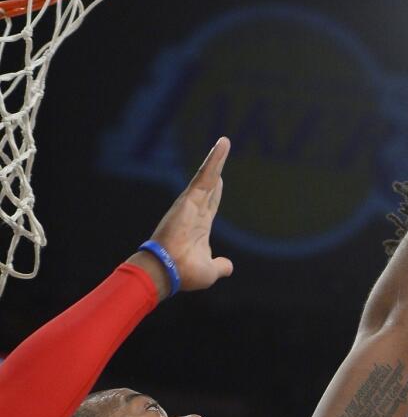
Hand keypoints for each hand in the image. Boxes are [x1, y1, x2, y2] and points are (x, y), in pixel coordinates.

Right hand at [149, 137, 233, 291]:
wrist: (169, 272)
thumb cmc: (184, 274)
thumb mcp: (210, 271)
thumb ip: (220, 266)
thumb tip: (228, 266)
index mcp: (199, 227)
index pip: (210, 204)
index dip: (216, 192)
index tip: (220, 181)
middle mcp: (194, 212)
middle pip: (209, 186)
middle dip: (215, 170)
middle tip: (221, 151)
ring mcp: (191, 203)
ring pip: (207, 176)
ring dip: (216, 159)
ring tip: (224, 142)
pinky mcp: (190, 198)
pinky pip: (205, 176)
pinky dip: (214, 161)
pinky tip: (222, 146)